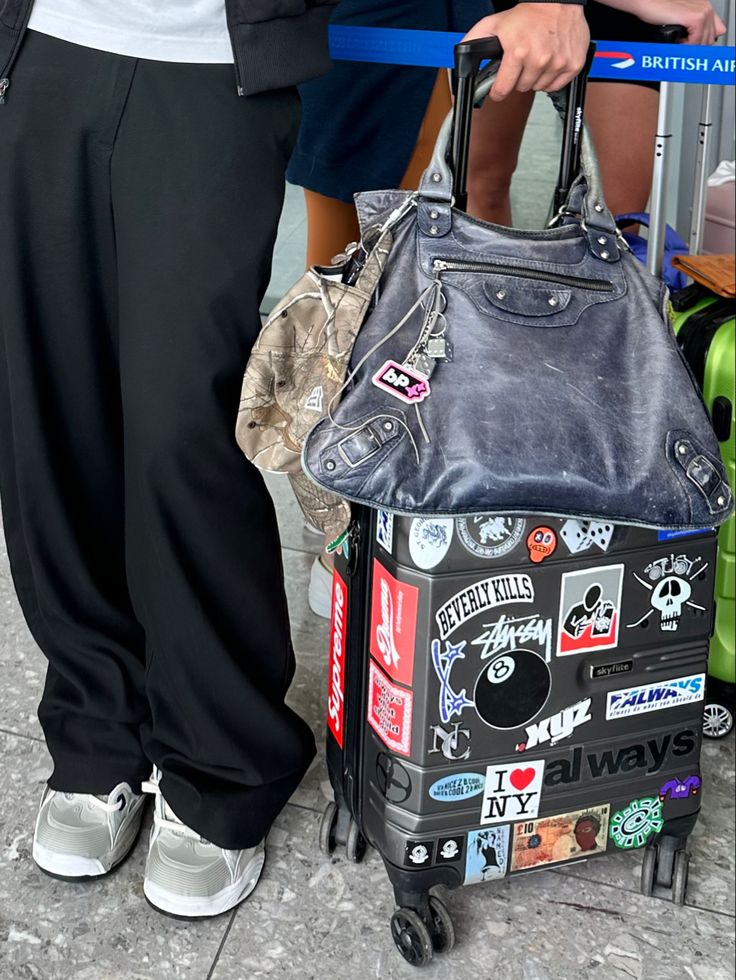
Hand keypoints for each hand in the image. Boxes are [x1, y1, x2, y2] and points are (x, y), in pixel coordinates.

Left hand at [463, 3, 589, 100]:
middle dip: (519, 78)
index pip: (502, 89)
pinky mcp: (572, 65)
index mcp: (518, 52)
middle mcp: (538, 59)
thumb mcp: (494, 24)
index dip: (498, 90)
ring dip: (535, 77)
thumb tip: (462, 55)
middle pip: (521, 88)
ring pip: (538, 88)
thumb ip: (474, 40)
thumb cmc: (527, 14)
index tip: (499, 88)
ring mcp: (557, 63)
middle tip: (522, 62)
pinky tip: (549, 62)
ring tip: (536, 59)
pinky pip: (556, 86)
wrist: (557, 2)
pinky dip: (551, 78)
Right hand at [604, 0, 725, 44]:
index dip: (701, 44)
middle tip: (680, 49)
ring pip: (703, 42)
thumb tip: (703, 40)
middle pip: (709, 40)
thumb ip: (694, 28)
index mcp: (704, 7)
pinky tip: (677, 42)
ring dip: (689, 48)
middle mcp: (706, 8)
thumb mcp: (679, 20)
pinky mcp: (696, 18)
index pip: (714, 32)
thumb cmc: (658, 10)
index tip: (690, 51)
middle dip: (695, 48)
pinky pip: (696, 41)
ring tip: (677, 45)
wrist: (647, 3)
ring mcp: (702, 12)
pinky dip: (685, 46)